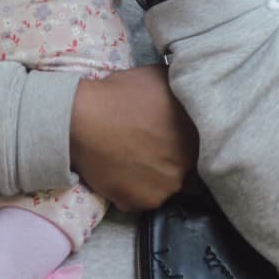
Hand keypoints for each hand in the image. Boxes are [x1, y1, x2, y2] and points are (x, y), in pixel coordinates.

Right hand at [70, 64, 198, 209]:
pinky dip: (131, 189)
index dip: (179, 137)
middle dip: (167, 156)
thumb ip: (182, 87)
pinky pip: (140, 199)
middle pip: (181, 165)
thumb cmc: (120, 93)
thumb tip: (188, 87)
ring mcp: (164, 188)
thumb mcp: (160, 76)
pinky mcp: (140, 203)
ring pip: (162, 184)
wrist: (81, 118)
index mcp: (195, 135)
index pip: (197, 142)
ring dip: (151, 175)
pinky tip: (119, 170)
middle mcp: (186, 165)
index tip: (164, 132)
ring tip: (130, 158)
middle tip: (146, 144)